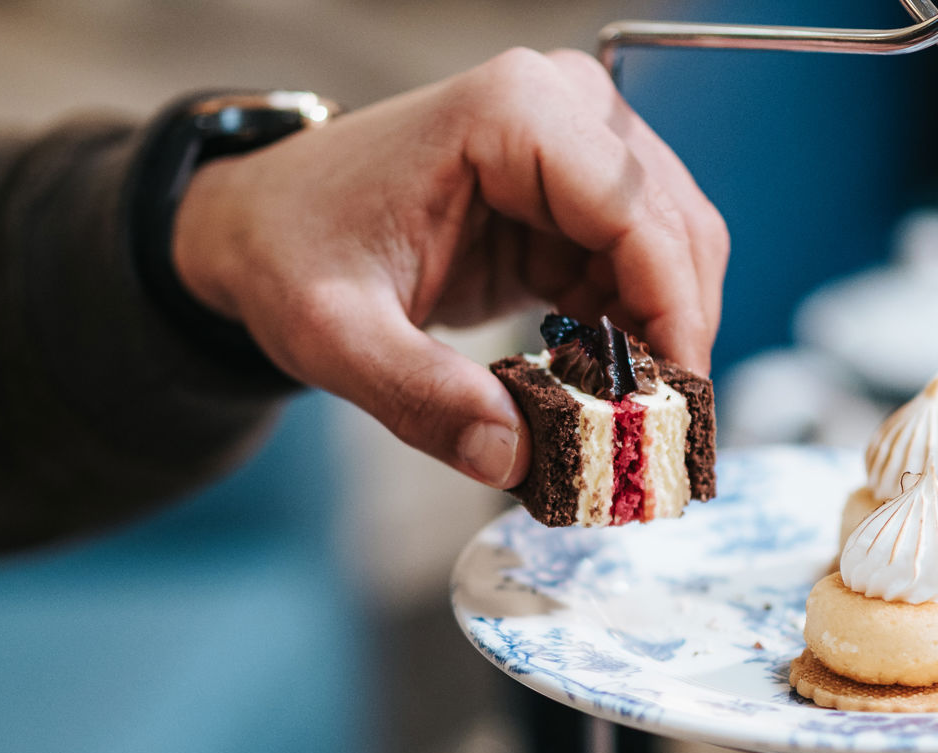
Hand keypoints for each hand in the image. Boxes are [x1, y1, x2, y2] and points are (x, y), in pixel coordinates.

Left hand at [173, 48, 727, 488]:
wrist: (261, 225)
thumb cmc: (289, 253)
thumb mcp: (336, 336)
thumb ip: (422, 398)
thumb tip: (515, 461)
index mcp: (510, 115)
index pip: (637, 214)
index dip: (673, 315)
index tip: (674, 408)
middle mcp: (559, 108)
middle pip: (676, 229)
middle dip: (676, 337)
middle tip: (656, 438)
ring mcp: (573, 143)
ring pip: (672, 251)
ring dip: (659, 339)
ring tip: (624, 422)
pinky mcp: (570, 194)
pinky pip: (638, 268)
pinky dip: (632, 333)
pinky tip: (596, 387)